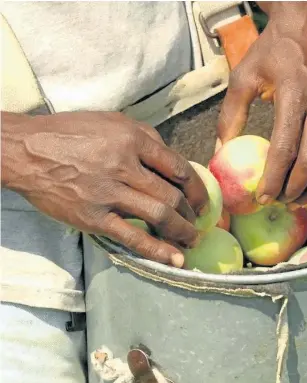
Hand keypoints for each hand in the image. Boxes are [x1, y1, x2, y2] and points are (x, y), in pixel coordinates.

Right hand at [1, 111, 208, 266]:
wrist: (25, 151)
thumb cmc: (70, 133)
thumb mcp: (112, 122)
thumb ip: (145, 138)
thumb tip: (172, 161)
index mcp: (132, 139)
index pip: (178, 167)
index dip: (197, 188)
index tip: (203, 200)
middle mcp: (124, 165)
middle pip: (172, 194)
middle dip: (192, 213)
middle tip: (198, 222)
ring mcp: (109, 193)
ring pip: (159, 215)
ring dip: (182, 232)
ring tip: (192, 241)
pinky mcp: (93, 217)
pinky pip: (132, 236)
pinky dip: (157, 250)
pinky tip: (173, 259)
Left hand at [217, 1, 306, 209]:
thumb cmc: (273, 50)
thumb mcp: (245, 75)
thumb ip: (232, 113)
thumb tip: (220, 151)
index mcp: (294, 95)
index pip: (286, 147)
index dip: (274, 177)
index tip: (262, 197)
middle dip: (294, 189)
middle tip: (278, 203)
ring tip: (298, 204)